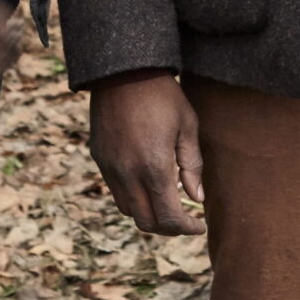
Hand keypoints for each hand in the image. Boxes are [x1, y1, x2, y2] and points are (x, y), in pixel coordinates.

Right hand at [89, 76, 205, 234]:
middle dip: (167, 227)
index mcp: (154, 167)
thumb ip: (192, 166)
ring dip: (148, 213)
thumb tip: (197, 198)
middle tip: (184, 220)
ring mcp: (110, 167)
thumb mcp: (187, 127)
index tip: (199, 226)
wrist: (123, 71)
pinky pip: (115, 190)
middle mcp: (128, 173)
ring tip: (166, 201)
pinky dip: (133, 197)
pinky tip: (147, 183)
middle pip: (146, 222)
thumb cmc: (163, 96)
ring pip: (128, 209)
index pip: (169, 217)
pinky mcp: (99, 158)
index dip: (186, 228)